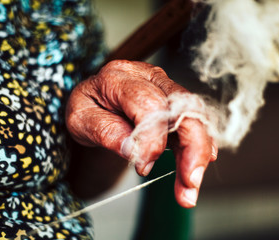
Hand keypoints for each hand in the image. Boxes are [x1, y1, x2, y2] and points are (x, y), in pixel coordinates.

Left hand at [66, 60, 216, 207]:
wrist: (94, 99)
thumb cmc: (87, 107)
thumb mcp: (81, 120)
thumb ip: (106, 132)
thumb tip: (134, 151)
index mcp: (119, 77)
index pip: (150, 104)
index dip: (153, 139)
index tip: (144, 166)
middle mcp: (149, 77)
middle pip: (183, 107)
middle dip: (193, 148)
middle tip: (189, 183)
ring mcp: (165, 87)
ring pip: (194, 117)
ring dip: (197, 155)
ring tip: (189, 187)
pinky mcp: (174, 103)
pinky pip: (193, 123)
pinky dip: (198, 149)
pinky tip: (196, 168)